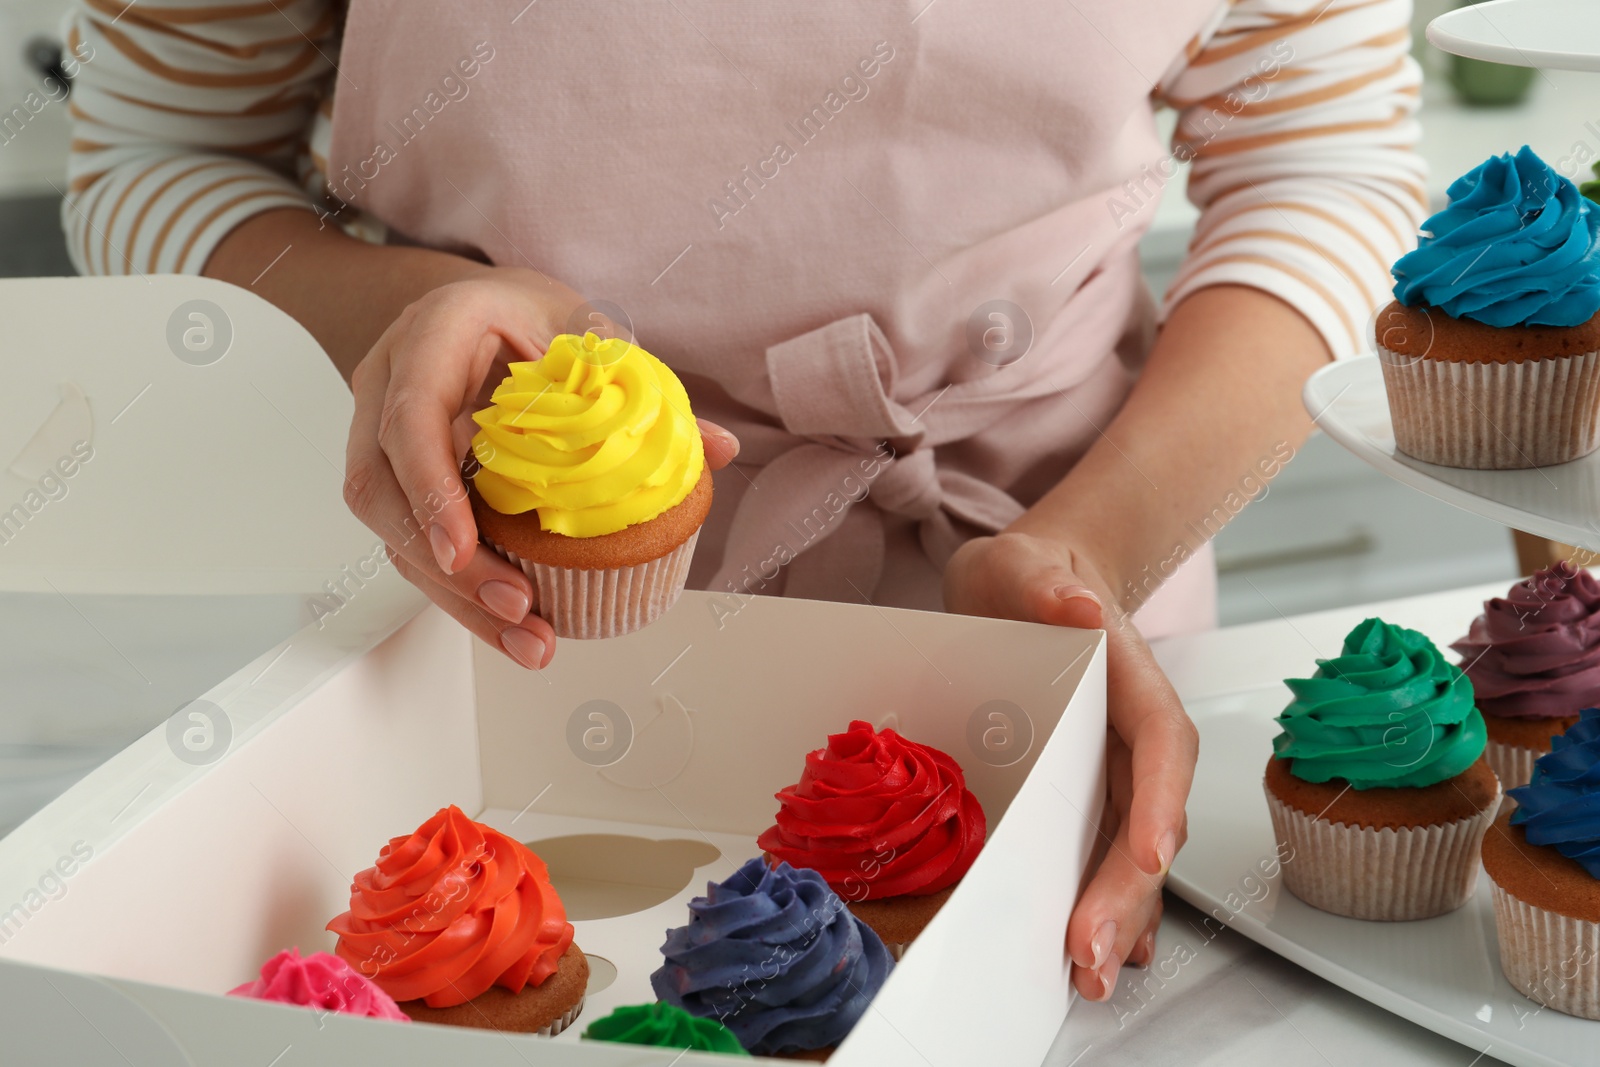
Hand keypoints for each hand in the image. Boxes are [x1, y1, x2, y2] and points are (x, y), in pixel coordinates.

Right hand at [343, 268, 738, 668]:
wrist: (482, 306)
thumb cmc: (530, 314)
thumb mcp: (588, 329)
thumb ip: (643, 383)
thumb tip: (717, 447)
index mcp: (434, 334)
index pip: (409, 416)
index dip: (428, 486)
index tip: (460, 549)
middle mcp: (390, 385)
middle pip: (381, 490)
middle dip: (447, 564)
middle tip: (515, 606)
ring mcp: (381, 436)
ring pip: (390, 529)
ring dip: (455, 595)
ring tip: (526, 637)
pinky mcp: (398, 480)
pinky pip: (413, 542)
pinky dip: (461, 592)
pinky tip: (511, 626)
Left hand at [943, 531, 1196, 1000]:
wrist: (1035, 579)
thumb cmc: (1030, 576)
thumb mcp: (1024, 564)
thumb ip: (1048, 583)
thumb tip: (1079, 603)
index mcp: (1132, 680)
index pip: (1160, 743)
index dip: (1159, 802)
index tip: (1152, 854)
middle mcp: (1136, 734)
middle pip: (1149, 819)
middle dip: (1128, 892)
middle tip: (1094, 951)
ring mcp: (1118, 768)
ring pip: (1133, 850)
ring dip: (1120, 915)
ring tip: (1094, 973)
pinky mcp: (1092, 790)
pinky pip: (1109, 852)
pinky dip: (1111, 903)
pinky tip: (1105, 949)